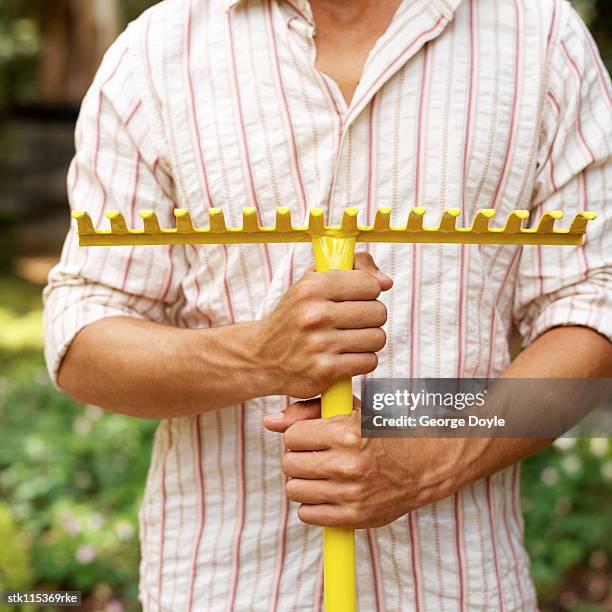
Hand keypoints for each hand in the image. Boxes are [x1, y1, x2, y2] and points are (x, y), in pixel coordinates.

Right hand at [252, 253, 392, 397]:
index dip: (369, 292)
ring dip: (368, 341)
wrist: (261, 357)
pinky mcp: (326, 371)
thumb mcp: (311, 283)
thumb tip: (386, 281)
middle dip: (371, 317)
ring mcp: (320, 345)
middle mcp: (315, 314)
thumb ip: (351, 269)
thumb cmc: (293, 317)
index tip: (358, 298)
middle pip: (378, 312)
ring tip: (350, 340)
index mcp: (312, 287)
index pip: (370, 284)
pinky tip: (346, 356)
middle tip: (353, 322)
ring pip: (377, 338)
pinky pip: (369, 362)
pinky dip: (362, 360)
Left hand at [263, 397, 467, 527]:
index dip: (299, 436)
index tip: (311, 438)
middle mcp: (347, 464)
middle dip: (298, 458)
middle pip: (289, 464)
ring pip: (294, 489)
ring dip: (303, 481)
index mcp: (345, 433)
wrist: (423, 465)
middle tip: (316, 456)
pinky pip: (307, 514)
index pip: (292, 436)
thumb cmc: (380, 433)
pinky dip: (312, 504)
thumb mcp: (349, 410)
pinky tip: (328, 492)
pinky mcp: (353, 517)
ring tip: (321, 474)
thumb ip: (307, 411)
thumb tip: (269, 422)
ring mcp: (350, 493)